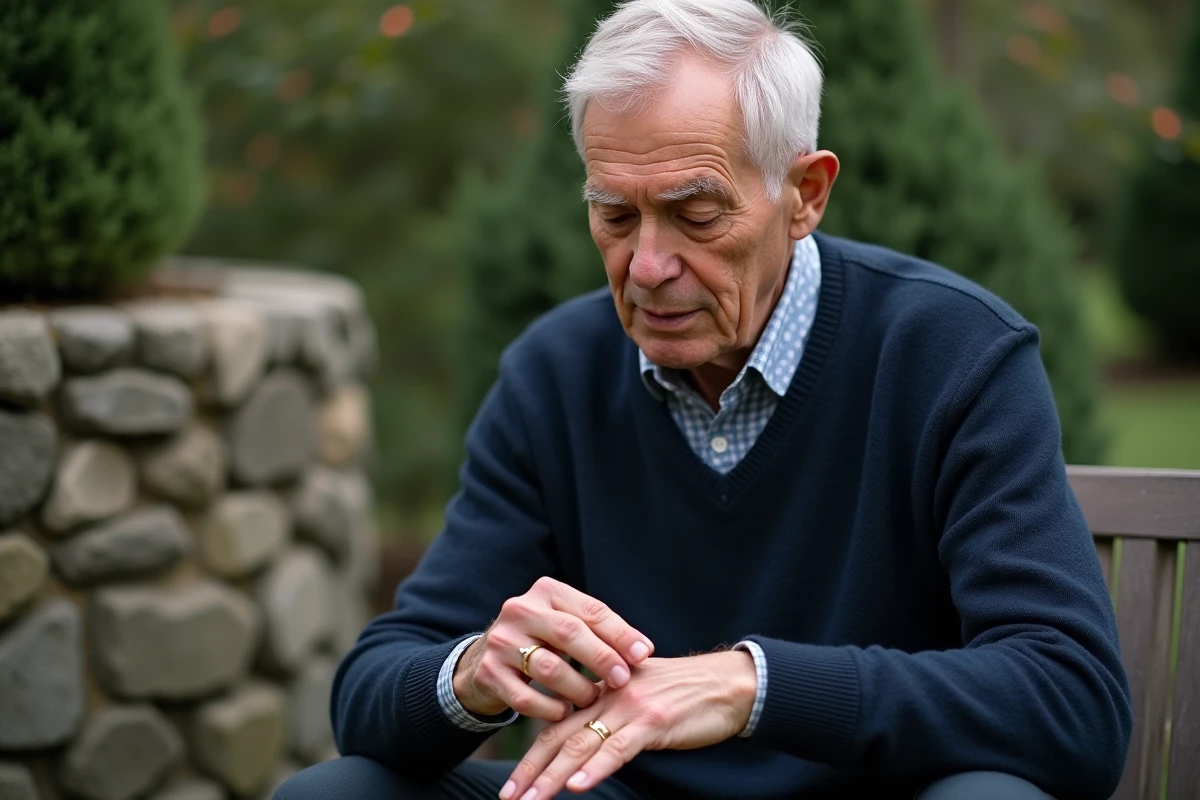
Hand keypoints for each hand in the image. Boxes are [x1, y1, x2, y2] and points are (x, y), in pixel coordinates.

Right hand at [452, 577, 654, 720]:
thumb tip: (643, 650)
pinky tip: (565, 713)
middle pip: (569, 633)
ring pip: (549, 667)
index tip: (644, 654)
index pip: (590, 610)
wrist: (484, 658)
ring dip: (578, 688)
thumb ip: (599, 632)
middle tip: (622, 679)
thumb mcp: (565, 625)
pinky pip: (526, 697)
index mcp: (546, 591)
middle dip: (602, 658)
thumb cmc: (541, 641)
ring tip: (593, 698)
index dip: (620, 633)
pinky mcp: (488, 673)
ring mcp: (500, 641)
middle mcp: (520, 610)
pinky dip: (550, 708)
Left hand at [499, 650, 756, 799]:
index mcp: (604, 692)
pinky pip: (618, 747)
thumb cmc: (688, 695)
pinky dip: (597, 767)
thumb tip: (588, 745)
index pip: (558, 725)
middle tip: (509, 797)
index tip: (514, 783)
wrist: (728, 684)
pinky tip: (579, 785)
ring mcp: (630, 708)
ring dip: (553, 776)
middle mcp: (610, 697)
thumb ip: (612, 716)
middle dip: (531, 770)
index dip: (532, 755)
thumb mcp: (641, 699)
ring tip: (532, 799)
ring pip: (581, 744)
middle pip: (560, 736)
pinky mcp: (653, 721)